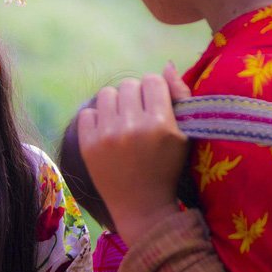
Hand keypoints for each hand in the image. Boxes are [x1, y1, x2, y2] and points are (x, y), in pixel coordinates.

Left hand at [77, 64, 189, 246]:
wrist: (141, 207)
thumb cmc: (167, 169)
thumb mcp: (184, 135)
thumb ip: (180, 97)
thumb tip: (166, 65)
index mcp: (160, 123)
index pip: (153, 80)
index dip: (155, 91)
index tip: (155, 107)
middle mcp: (132, 126)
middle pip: (128, 84)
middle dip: (134, 97)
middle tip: (138, 116)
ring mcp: (107, 136)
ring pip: (106, 94)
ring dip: (115, 104)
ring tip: (121, 122)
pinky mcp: (88, 145)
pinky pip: (86, 113)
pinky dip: (96, 119)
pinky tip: (106, 133)